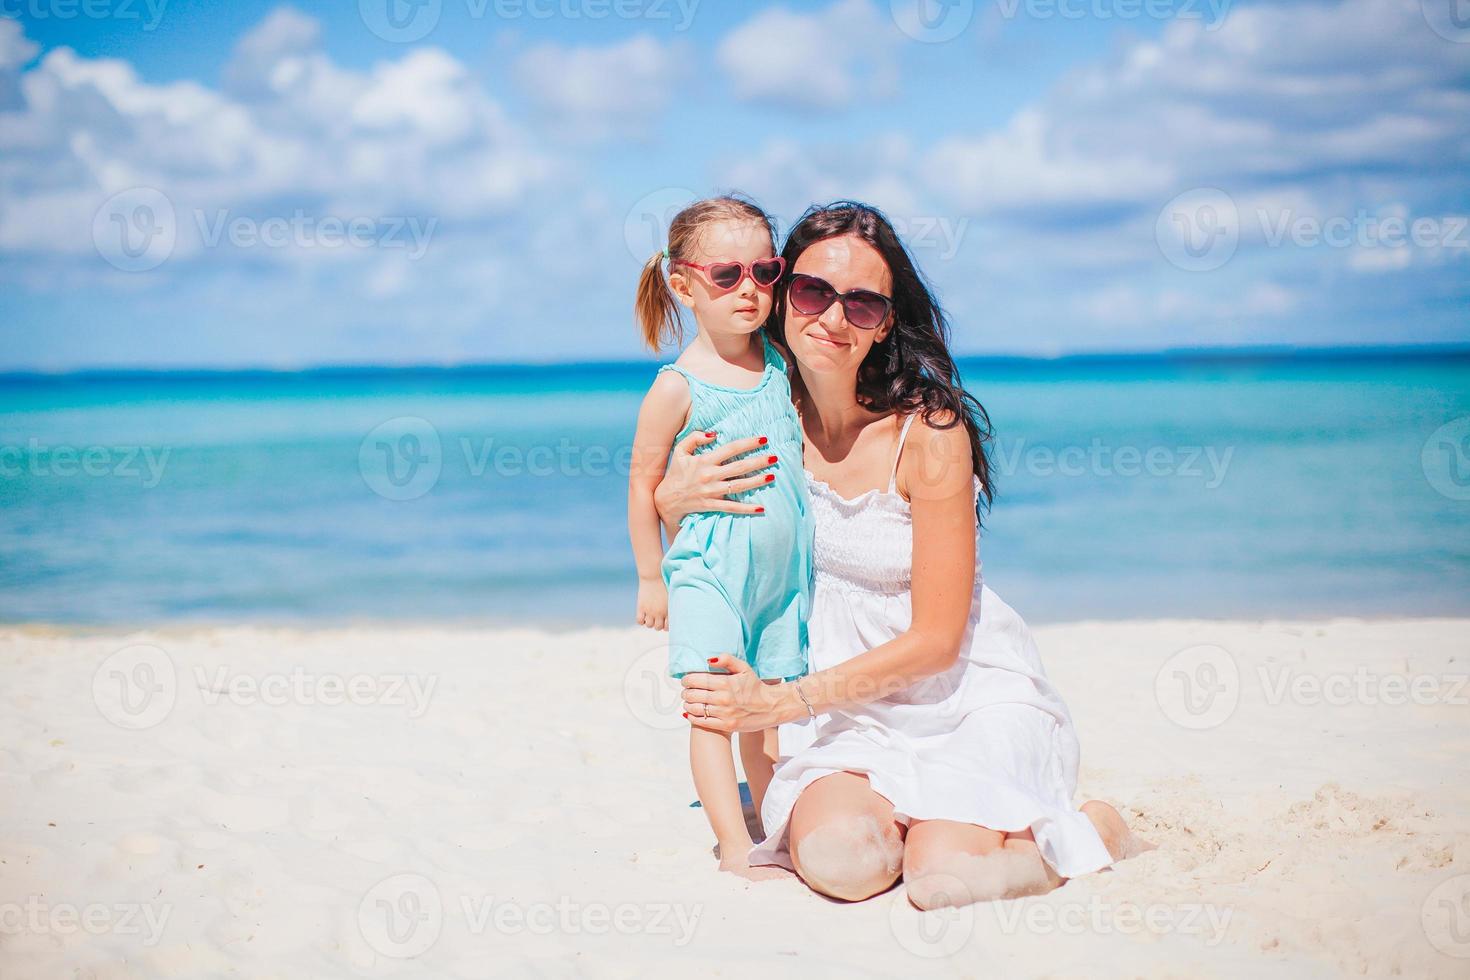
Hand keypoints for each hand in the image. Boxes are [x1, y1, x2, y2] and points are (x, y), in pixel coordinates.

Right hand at [636, 576, 667, 630]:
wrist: (654, 576)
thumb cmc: (665, 584)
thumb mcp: (671, 596)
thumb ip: (672, 605)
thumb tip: (674, 612)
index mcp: (668, 610)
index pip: (667, 627)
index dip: (665, 625)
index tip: (664, 621)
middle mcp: (659, 613)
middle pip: (657, 627)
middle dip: (657, 624)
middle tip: (656, 618)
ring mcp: (649, 611)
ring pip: (649, 625)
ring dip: (649, 622)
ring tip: (650, 615)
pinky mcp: (641, 607)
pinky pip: (639, 621)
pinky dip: (641, 620)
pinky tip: (643, 615)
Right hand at [653, 430, 778, 526]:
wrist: (665, 500)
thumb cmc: (675, 473)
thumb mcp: (680, 451)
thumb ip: (694, 438)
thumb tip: (713, 433)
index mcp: (704, 460)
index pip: (730, 449)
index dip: (748, 443)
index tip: (764, 439)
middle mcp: (710, 475)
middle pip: (739, 467)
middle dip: (758, 461)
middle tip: (775, 457)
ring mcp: (711, 491)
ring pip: (739, 486)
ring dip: (757, 481)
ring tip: (772, 476)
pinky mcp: (711, 505)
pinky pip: (732, 508)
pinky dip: (746, 509)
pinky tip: (761, 508)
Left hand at [681, 654, 800, 732]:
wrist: (771, 707)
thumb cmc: (755, 686)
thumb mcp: (744, 668)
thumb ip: (727, 660)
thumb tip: (709, 660)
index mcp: (726, 683)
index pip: (697, 680)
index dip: (687, 679)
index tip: (685, 680)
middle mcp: (724, 698)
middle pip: (693, 694)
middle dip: (685, 692)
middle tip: (685, 691)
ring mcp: (725, 713)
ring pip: (696, 708)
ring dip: (687, 704)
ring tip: (688, 701)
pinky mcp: (727, 725)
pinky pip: (703, 722)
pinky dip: (692, 717)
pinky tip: (690, 713)